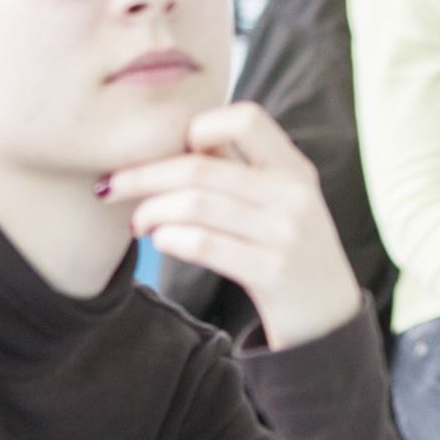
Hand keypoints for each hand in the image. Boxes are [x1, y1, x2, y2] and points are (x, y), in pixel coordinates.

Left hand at [102, 103, 360, 350]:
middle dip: (143, 175)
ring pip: (196, 205)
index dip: (198, 127)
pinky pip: (205, 245)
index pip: (244, 119)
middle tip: (111, 187)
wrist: (328, 321)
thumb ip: (242, 170)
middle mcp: (293, 195)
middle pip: (200, 167)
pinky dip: (170, 239)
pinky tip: (160, 241)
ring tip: (138, 223)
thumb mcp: (281, 203)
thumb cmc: (289, 254)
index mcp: (294, 168)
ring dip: (151, 211)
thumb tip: (184, 138)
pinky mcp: (273, 273)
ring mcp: (286, 234)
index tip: (169, 153)